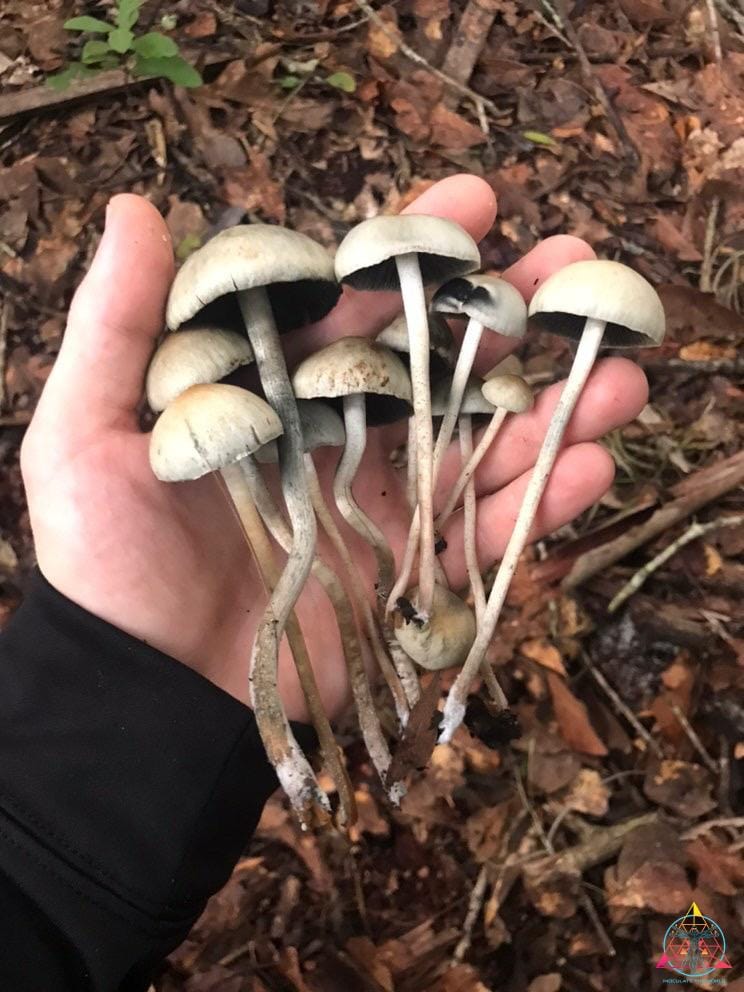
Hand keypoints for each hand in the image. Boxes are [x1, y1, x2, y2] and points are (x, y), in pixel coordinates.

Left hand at [21, 176, 646, 722]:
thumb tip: (135, 209)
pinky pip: (488, 537)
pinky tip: (591, 463)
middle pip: (443, 365)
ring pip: (487, 446)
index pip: (360, 305)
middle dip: (515, 315)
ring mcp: (386, 510)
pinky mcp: (412, 580)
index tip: (477, 203)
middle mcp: (345, 439)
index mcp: (282, 393)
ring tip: (621, 370)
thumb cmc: (107, 564)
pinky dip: (543, 505)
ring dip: (557, 406)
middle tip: (580, 266)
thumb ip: (117, 326)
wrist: (147, 691)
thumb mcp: (87, 435)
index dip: (417, 251)